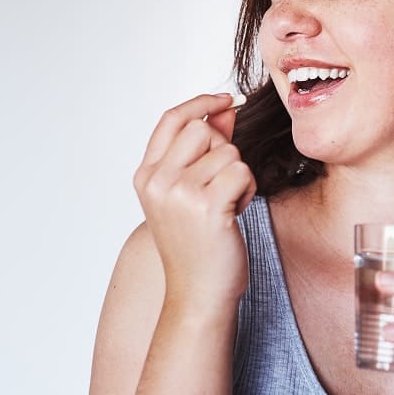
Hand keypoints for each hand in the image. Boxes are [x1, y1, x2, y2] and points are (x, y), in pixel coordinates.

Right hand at [133, 94, 256, 306]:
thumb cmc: (198, 244)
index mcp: (146, 176)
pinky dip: (247, 190)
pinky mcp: (206, 206)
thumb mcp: (191, 192)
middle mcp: (157, 181)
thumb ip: (204, 148)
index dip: (200, 102)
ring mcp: (179, 194)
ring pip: (228, 151)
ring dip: (238, 176)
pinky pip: (241, 172)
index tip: (226, 100)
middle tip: (220, 186)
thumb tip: (225, 107)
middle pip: (203, 129)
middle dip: (223, 151)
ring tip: (226, 205)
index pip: (171, 120)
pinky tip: (234, 213)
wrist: (198, 294)